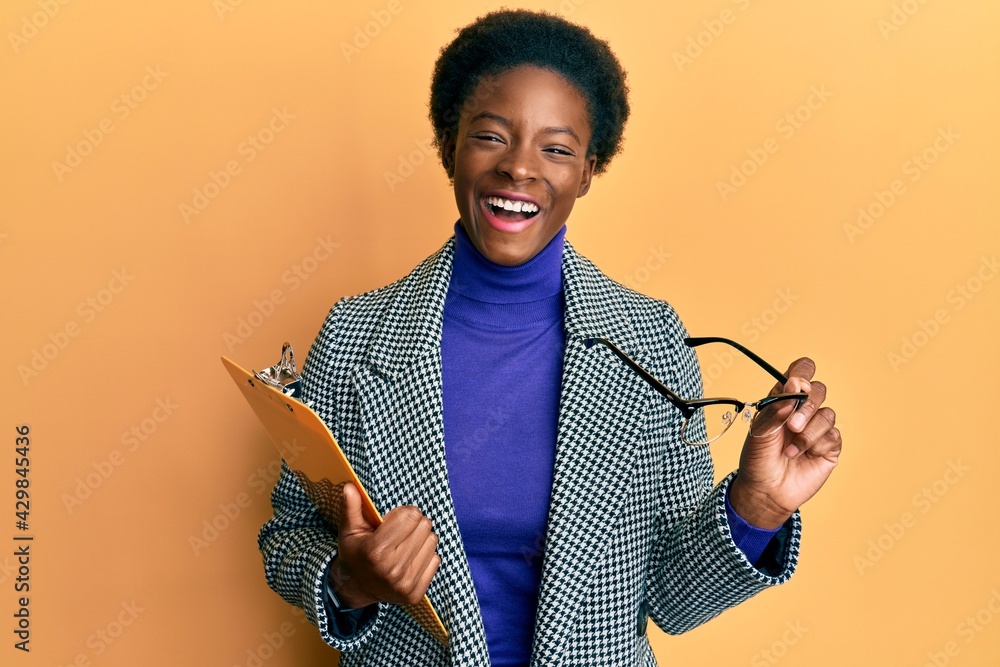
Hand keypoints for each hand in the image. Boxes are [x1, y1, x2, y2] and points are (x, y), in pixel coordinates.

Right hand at [329, 482, 440, 607]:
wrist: (357, 587)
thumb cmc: (356, 553)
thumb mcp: (349, 530)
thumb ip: (351, 507)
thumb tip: (349, 487)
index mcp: (375, 551)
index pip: (410, 516)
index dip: (403, 512)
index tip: (392, 520)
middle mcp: (391, 569)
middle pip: (424, 526)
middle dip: (413, 523)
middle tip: (399, 532)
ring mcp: (404, 584)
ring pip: (432, 541)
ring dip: (421, 539)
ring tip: (404, 545)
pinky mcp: (415, 594)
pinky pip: (435, 559)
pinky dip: (425, 556)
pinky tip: (409, 559)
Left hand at [728, 357, 840, 529]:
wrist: (765, 490)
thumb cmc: (758, 459)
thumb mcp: (760, 430)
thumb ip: (777, 407)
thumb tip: (795, 386)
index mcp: (783, 399)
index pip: (800, 372)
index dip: (802, 371)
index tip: (796, 383)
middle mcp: (803, 410)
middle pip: (819, 389)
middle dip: (807, 407)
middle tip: (792, 426)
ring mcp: (817, 428)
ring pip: (827, 414)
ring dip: (808, 432)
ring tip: (790, 449)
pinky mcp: (828, 447)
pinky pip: (833, 436)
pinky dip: (816, 445)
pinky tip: (801, 455)